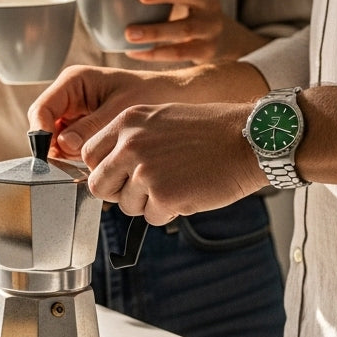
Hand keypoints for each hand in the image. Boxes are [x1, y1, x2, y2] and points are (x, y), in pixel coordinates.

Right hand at [29, 64, 189, 158]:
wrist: (171, 96)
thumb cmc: (150, 94)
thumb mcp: (121, 110)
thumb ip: (91, 127)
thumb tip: (64, 144)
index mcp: (74, 81)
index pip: (42, 109)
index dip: (41, 133)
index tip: (52, 156)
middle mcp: (69, 95)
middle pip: (44, 127)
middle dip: (55, 148)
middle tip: (74, 165)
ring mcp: (74, 112)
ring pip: (55, 140)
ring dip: (68, 155)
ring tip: (93, 163)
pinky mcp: (83, 127)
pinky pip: (70, 146)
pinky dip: (79, 157)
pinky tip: (98, 162)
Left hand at [81, 101, 264, 224]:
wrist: (248, 139)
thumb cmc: (211, 130)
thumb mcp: (160, 118)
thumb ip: (131, 139)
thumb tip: (110, 165)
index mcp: (127, 122)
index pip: (89, 154)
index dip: (103, 169)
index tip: (119, 175)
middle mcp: (130, 144)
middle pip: (98, 185)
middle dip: (118, 193)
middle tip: (144, 189)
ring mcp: (145, 171)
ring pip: (127, 205)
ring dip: (149, 203)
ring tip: (177, 183)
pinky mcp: (164, 196)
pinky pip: (152, 218)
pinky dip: (169, 212)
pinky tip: (188, 192)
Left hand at [125, 0, 266, 63]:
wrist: (224, 41)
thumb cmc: (187, 14)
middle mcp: (209, 3)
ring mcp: (211, 28)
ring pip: (186, 29)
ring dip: (156, 30)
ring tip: (130, 33)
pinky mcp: (207, 51)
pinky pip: (181, 53)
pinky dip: (156, 53)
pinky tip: (134, 52)